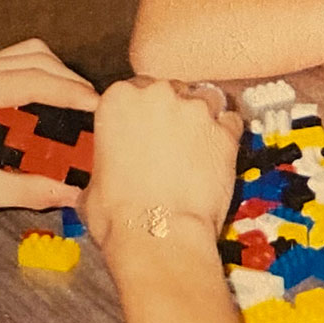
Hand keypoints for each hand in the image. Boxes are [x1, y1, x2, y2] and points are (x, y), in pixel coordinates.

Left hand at [0, 38, 99, 224]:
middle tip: (95, 107)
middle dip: (69, 79)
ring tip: (80, 104)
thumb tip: (75, 192)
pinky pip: (12, 67)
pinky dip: (38, 80)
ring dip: (55, 76)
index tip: (99, 106)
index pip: (31, 80)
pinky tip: (52, 106)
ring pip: (25, 55)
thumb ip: (31, 190)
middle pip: (33, 56)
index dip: (70, 91)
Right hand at [82, 78, 241, 251]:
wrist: (155, 234)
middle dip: (173, 112)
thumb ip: (104, 162)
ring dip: (202, 119)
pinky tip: (218, 155)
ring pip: (205, 100)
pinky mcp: (224, 132)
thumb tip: (105, 177)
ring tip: (198, 148)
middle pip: (172, 90)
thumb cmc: (119, 214)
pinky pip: (231, 122)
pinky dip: (227, 135)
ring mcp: (195, 111)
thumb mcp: (92, 183)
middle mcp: (158, 95)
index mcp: (119, 99)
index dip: (143, 110)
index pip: (136, 88)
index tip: (146, 126)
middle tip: (172, 142)